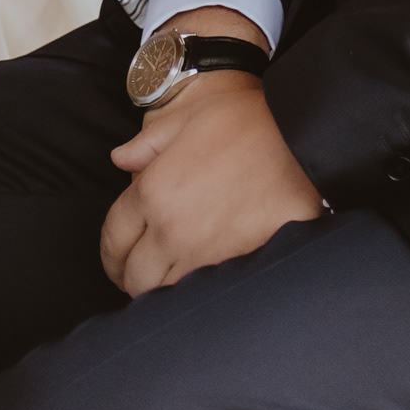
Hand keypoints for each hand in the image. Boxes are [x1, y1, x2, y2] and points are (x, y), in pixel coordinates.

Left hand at [100, 70, 324, 295]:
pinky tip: (195, 278)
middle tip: (136, 268)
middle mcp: (172, 230)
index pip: (113, 236)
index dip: (109, 250)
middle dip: (129, 275)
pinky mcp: (235, 266)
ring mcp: (205, 254)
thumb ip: (147, 143)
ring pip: (164, 294)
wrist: (300, 139)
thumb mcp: (187, 116)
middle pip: (133, 277)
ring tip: (165, 276)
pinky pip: (201, 292)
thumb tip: (121, 160)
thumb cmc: (245, 120)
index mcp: (154, 191)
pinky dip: (191, 291)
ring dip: (159, 288)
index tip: (115, 255)